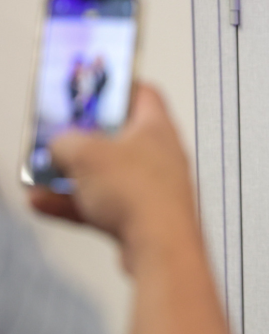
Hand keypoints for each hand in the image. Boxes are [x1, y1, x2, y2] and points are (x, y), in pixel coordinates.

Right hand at [29, 84, 197, 272]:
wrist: (161, 248)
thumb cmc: (144, 195)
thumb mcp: (84, 153)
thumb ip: (64, 141)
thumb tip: (58, 144)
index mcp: (157, 127)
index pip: (140, 92)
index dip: (112, 86)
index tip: (89, 88)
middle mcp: (161, 155)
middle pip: (116, 137)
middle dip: (81, 140)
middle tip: (57, 138)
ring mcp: (153, 188)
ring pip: (106, 175)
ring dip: (72, 175)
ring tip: (42, 175)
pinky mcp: (144, 217)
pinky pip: (104, 204)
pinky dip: (76, 203)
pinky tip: (47, 203)